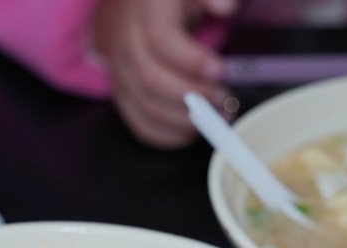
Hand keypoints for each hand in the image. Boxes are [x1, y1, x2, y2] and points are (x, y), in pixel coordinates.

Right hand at [92, 0, 237, 148]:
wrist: (131, 8)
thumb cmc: (168, 0)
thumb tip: (225, 8)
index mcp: (145, 13)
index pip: (160, 39)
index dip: (190, 60)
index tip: (219, 70)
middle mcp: (126, 44)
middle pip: (151, 79)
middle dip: (192, 95)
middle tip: (224, 99)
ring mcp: (121, 73)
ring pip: (145, 106)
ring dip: (184, 119)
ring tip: (215, 117)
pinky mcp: (122, 94)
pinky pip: (138, 123)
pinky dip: (166, 135)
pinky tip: (190, 132)